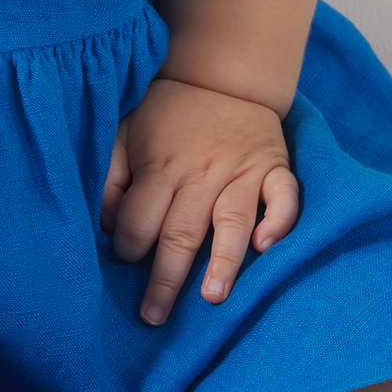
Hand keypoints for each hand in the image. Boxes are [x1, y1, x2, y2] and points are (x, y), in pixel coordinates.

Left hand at [100, 78, 300, 325]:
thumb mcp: (125, 131)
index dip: (128, 246)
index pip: (140, 219)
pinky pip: (284, 197)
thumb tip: (107, 223)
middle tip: (154, 317)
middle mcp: (201, 173)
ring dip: (223, 261)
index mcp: (160, 166)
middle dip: (166, 279)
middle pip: (181, 232)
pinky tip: (267, 247)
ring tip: (213, 297)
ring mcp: (241, 171)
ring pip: (232, 220)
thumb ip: (109, 175)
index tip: (125, 262)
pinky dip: (279, 222)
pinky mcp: (274, 167)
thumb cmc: (167, 113)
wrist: (222, 73)